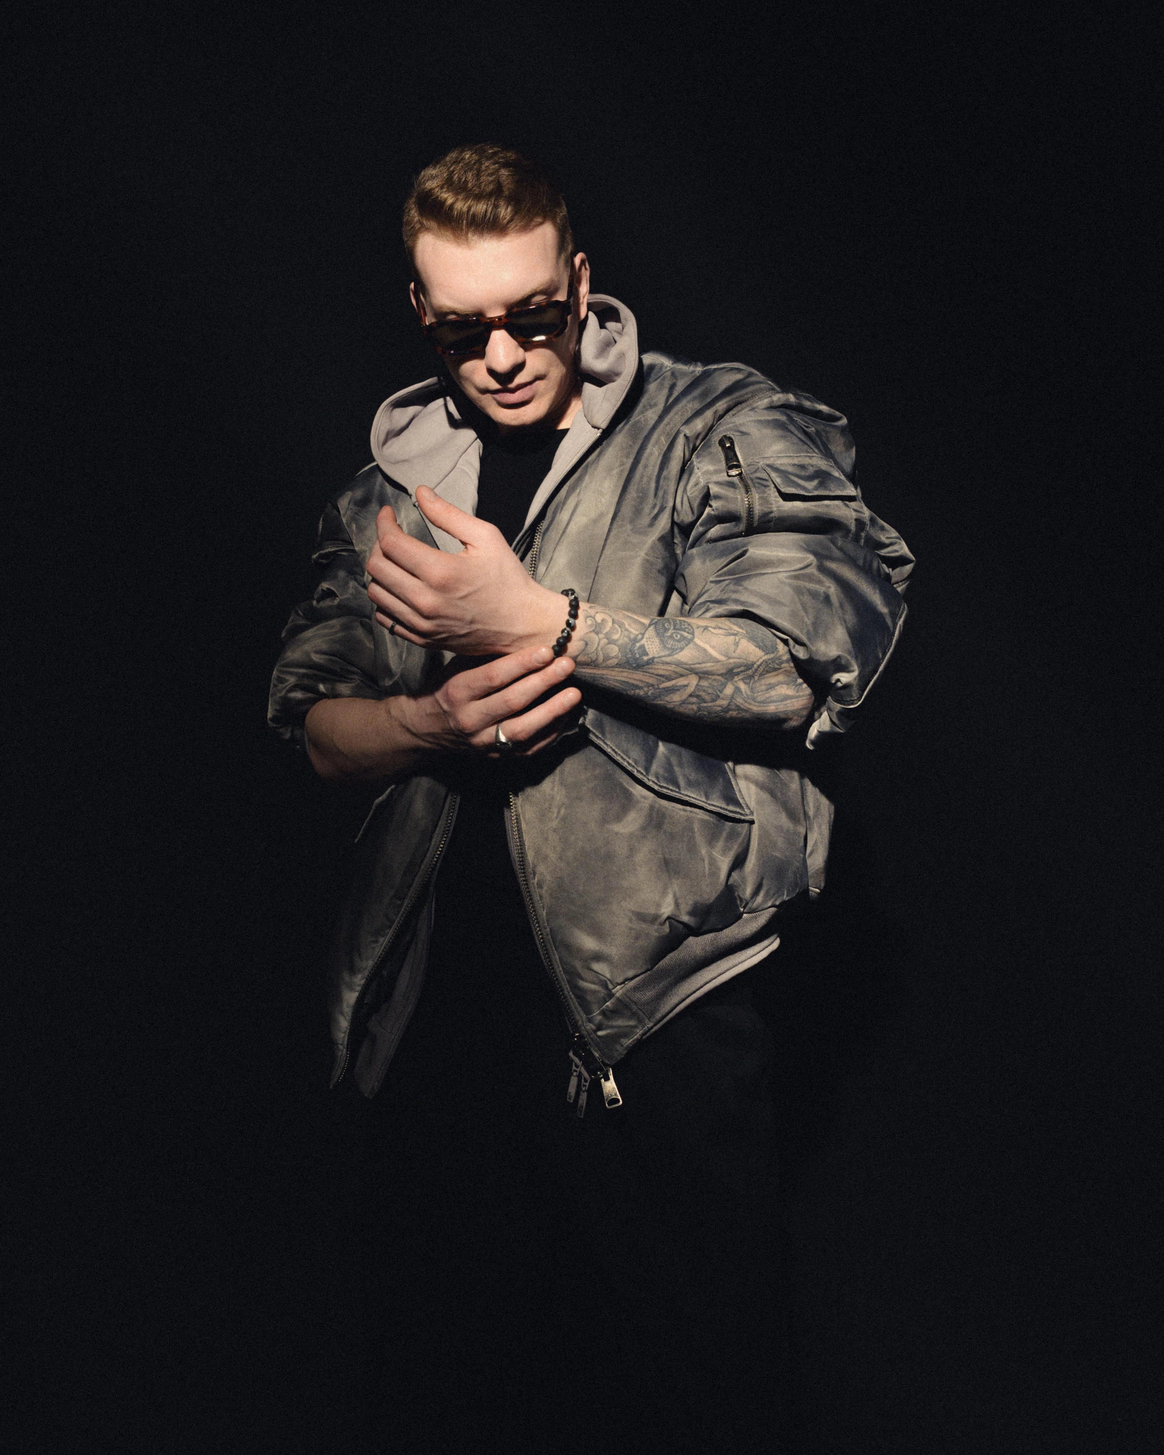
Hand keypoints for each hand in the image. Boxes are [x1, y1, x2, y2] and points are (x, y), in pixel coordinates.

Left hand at [367, 487, 566, 655]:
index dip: (384, 522)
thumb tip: (420, 492)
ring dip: (380, 572)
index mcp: (441, 572)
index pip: (390, 543)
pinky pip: (385, 618)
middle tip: (392, 535)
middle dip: (378, 544)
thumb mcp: (486, 537)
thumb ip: (449, 514)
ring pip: (375, 593)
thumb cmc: (508, 579)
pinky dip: (385, 599)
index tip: (389, 514)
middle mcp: (426, 601)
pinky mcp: (422, 639)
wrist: (522, 625)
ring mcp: (422, 624)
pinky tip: (400, 587)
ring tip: (396, 561)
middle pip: (376, 567)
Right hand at [401, 645, 581, 757]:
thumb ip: (486, 657)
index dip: (523, 663)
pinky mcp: (496, 756)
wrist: (428, 729)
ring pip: (523, 729)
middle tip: (567, 665)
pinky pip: (528, 747)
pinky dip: (550, 732)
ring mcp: (484, 741)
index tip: (547, 650)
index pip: (494, 677)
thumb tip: (523, 637)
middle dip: (543, 681)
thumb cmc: (448, 689)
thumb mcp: (457, 668)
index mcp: (458, 691)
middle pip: (513, 701)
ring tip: (574, 694)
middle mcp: (470, 719)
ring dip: (552, 711)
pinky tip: (566, 715)